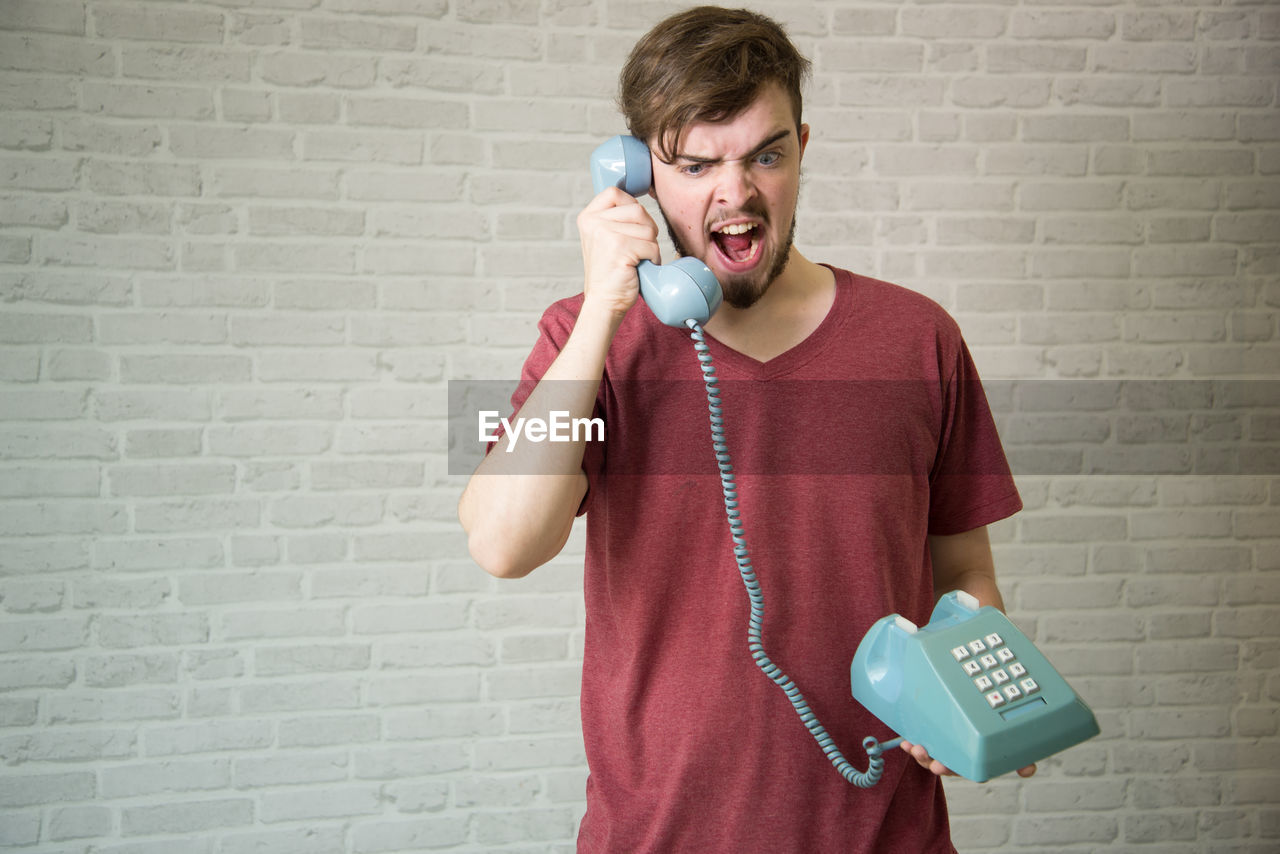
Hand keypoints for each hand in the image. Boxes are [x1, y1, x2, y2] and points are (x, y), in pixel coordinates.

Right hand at [575, 186, 660, 317]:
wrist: (604, 301)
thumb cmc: (610, 272)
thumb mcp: (603, 238)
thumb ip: (613, 218)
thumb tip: (638, 201)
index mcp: (588, 217)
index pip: (614, 192)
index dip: (632, 205)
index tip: (634, 224)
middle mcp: (593, 223)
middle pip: (637, 210)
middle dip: (647, 229)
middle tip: (639, 247)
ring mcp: (606, 234)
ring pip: (648, 229)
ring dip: (651, 246)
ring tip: (638, 259)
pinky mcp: (620, 248)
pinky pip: (651, 246)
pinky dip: (652, 258)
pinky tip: (640, 267)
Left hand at [899, 740, 1036, 779]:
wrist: (978, 708)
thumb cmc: (993, 731)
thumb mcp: (1007, 740)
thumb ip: (1019, 756)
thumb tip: (1029, 770)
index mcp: (976, 760)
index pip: (966, 770)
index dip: (953, 770)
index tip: (942, 766)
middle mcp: (959, 757)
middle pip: (946, 765)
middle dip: (936, 765)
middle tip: (932, 762)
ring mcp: (944, 748)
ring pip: (931, 757)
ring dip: (922, 756)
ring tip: (916, 748)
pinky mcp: (932, 737)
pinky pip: (920, 746)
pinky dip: (910, 745)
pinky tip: (905, 742)